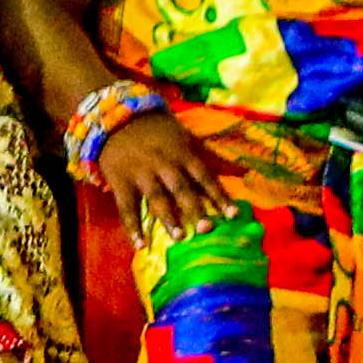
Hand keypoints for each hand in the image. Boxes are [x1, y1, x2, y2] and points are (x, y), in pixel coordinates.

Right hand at [95, 110, 230, 246]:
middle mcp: (164, 164)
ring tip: (179, 238)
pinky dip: (132, 227)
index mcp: (183, 154)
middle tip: (206, 229)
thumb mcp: (188, 140)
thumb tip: (246, 173)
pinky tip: (140, 245)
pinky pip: (127, 207)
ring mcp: (141, 173)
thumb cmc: (159, 134)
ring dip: (168, 218)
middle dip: (194, 208)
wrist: (116, 118)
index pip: (205, 177)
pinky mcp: (120, 182)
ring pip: (156, 197)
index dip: (219, 196)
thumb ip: (214, 159)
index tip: (233, 215)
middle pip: (181, 188)